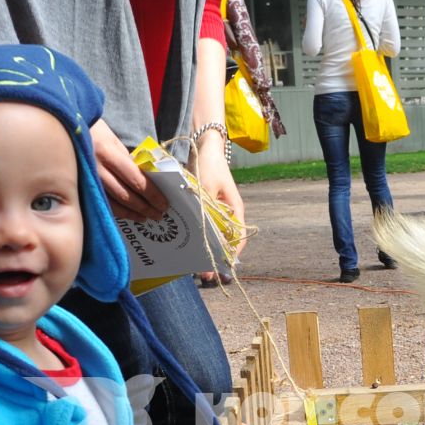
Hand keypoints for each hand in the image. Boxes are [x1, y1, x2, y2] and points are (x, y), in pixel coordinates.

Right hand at [90, 119, 168, 220]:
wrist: (66, 131)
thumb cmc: (94, 133)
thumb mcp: (114, 142)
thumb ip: (129, 161)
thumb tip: (147, 180)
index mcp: (108, 153)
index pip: (136, 179)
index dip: (152, 194)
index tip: (164, 203)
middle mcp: (97, 169)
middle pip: (126, 195)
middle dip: (145, 207)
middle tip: (159, 215)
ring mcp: (88, 180)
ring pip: (114, 203)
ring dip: (133, 213)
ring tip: (146, 217)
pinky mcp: (81, 188)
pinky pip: (103, 203)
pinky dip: (119, 212)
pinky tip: (129, 215)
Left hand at [194, 132, 244, 255]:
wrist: (205, 149)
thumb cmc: (210, 166)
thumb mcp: (207, 186)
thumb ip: (205, 208)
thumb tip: (202, 230)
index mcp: (235, 210)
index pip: (238, 239)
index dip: (230, 255)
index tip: (220, 267)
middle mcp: (228, 214)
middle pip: (225, 242)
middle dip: (215, 259)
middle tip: (204, 276)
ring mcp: (217, 212)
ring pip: (213, 237)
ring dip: (205, 251)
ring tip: (195, 267)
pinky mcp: (206, 209)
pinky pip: (204, 228)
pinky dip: (198, 239)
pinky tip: (187, 247)